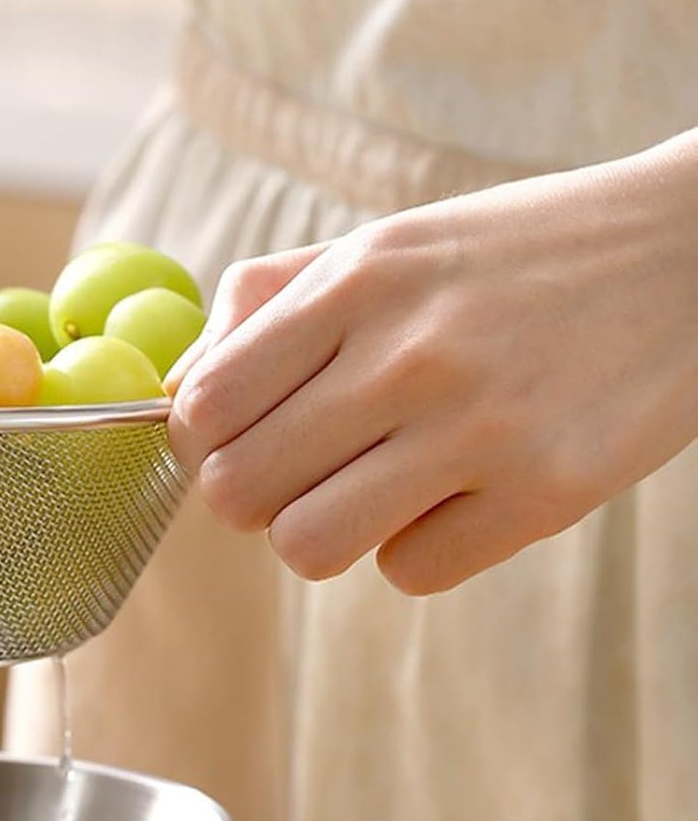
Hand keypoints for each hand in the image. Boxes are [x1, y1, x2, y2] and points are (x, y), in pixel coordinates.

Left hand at [167, 131, 697, 593]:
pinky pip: (411, 572)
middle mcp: (410, 354)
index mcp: (357, 284)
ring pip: (308, 548)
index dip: (201, 443)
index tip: (241, 438)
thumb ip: (265, 309)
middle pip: (237, 494)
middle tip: (304, 471)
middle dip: (254, 497)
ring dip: (324, 534)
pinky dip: (417, 549)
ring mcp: (482, 428)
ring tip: (370, 492)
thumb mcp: (383, 248)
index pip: (200, 409)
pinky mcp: (549, 492)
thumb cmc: (509, 260)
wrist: (694, 252)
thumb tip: (174, 396)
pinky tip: (456, 498)